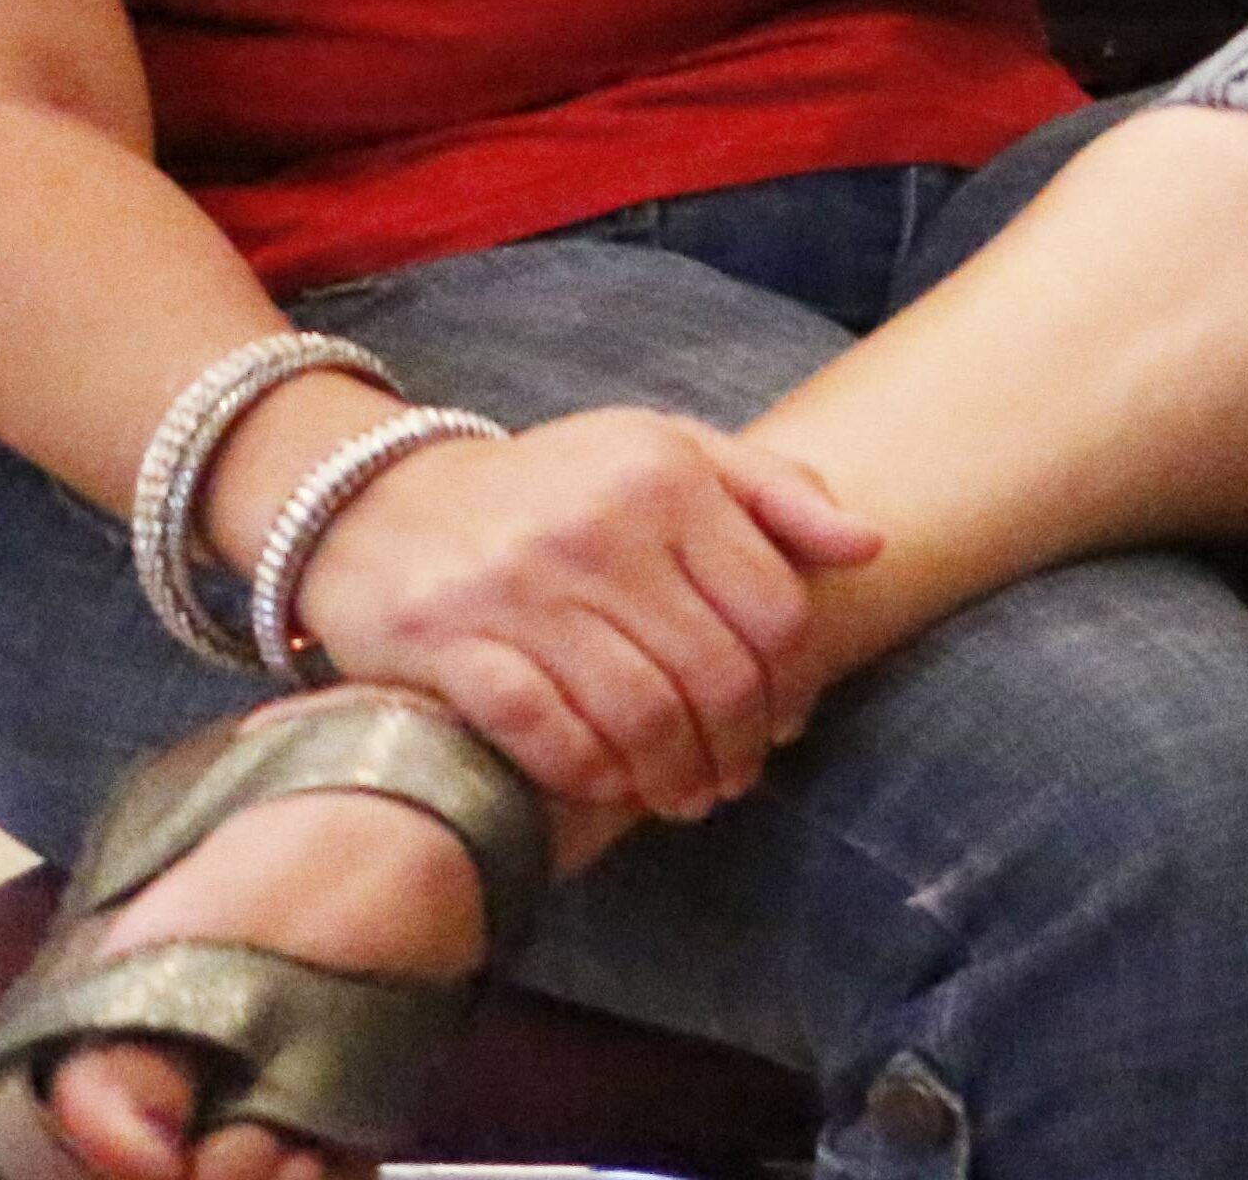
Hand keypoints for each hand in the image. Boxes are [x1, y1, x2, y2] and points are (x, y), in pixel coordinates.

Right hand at [288, 411, 880, 823]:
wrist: (378, 497)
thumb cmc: (553, 487)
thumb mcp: (667, 453)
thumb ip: (775, 493)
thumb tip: (870, 546)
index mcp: (665, 477)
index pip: (773, 607)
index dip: (795, 681)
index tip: (787, 719)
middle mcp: (598, 528)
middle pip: (716, 672)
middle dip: (740, 744)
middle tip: (736, 776)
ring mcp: (519, 587)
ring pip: (641, 712)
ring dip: (674, 774)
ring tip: (685, 795)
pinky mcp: (448, 643)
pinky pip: (545, 731)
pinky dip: (590, 772)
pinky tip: (609, 784)